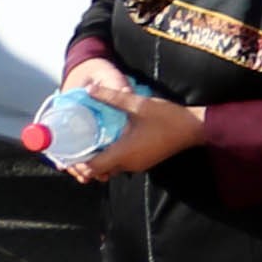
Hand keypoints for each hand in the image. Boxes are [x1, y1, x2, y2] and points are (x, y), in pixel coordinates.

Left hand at [82, 85, 208, 182]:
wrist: (196, 128)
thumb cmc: (168, 118)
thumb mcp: (139, 104)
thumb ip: (112, 97)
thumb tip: (89, 89)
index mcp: (123, 153)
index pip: (91, 169)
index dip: (76, 165)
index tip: (65, 155)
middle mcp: (128, 164)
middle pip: (98, 172)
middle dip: (83, 165)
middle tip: (71, 150)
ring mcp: (137, 165)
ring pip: (109, 169)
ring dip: (97, 162)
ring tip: (87, 146)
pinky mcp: (144, 161)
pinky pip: (120, 165)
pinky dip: (109, 159)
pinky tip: (108, 143)